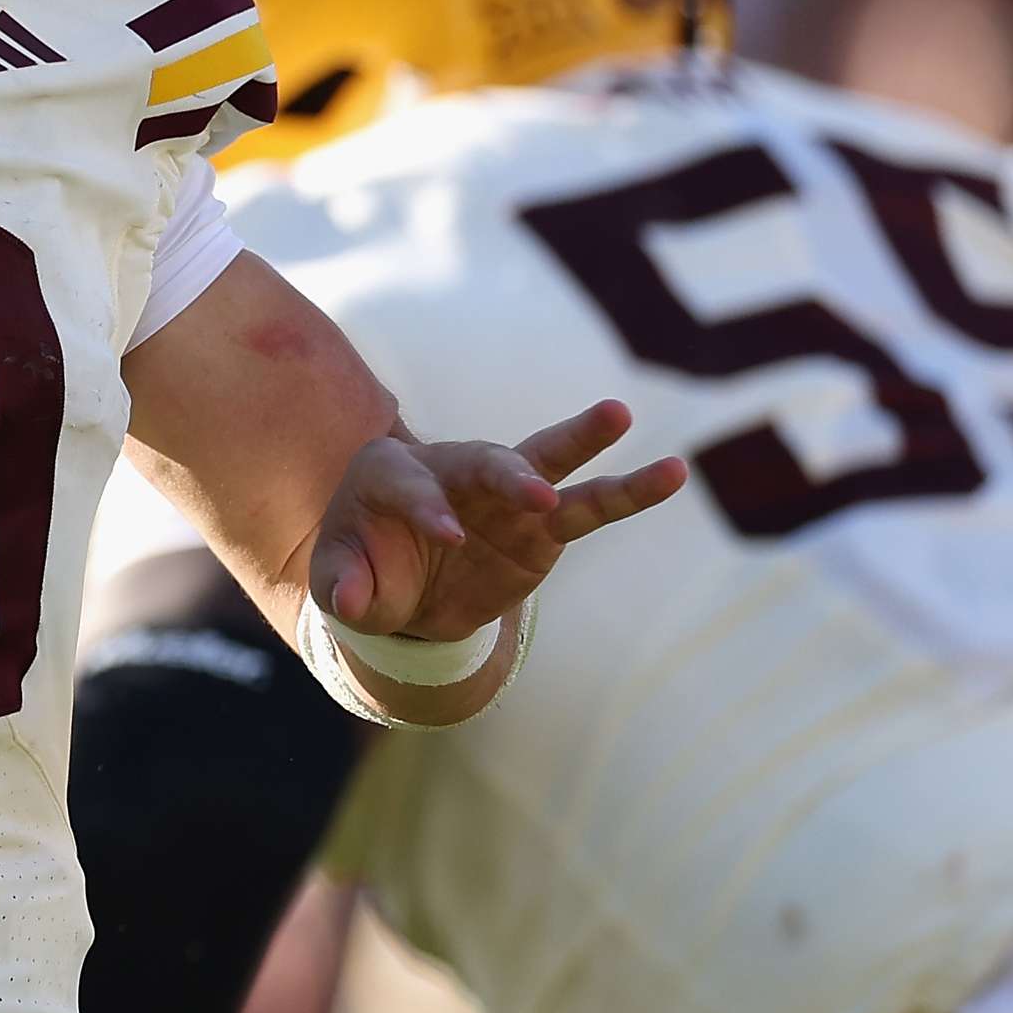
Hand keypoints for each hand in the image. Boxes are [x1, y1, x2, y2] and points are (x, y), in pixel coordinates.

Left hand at [308, 401, 686, 642]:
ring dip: (580, 440)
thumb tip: (353, 598)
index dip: (429, 510)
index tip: (450, 539)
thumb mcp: (340, 586)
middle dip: (508, 475)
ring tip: (618, 414)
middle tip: (536, 495)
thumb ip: (342, 589)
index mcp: (389, 472)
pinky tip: (672, 472)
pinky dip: (629, 491)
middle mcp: (450, 469)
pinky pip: (591, 505)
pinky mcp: (542, 524)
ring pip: (545, 462)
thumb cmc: (363, 575)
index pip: (411, 486)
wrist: (403, 594)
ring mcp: (502, 494)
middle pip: (482, 460)